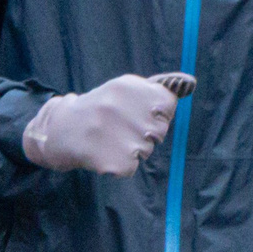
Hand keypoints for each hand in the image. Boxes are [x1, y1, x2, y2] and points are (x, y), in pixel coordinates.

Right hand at [22, 75, 179, 175]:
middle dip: (144, 133)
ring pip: (146, 150)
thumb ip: (159, 89)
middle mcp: (122, 108)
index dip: (155, 113)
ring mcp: (117, 135)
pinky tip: (103, 153)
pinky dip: (120, 165)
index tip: (137, 113)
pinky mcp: (114, 161)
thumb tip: (191, 83)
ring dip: (131, 150)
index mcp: (128, 87)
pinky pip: (131, 168)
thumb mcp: (125, 90)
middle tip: (119, 128)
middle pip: (159, 131)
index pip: (166, 105)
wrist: (61, 131)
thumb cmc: (102, 109)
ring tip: (108, 140)